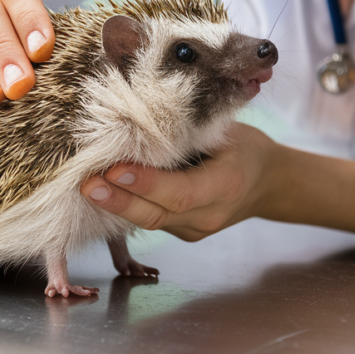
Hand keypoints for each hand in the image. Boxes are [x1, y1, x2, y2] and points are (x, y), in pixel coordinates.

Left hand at [80, 123, 281, 240]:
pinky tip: (105, 190)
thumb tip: (141, 121)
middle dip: (118, 200)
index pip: (181, 192)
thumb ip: (189, 133)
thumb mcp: (226, 132)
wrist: (268, 183)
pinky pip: (152, 220)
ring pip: (150, 220)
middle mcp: (209, 216)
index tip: (114, 170)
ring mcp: (195, 230)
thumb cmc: (246, 148)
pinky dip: (128, 205)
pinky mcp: (183, 232)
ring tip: (86, 185)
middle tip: (86, 184)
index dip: (146, 184)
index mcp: (226, 186)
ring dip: (116, 204)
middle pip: (157, 214)